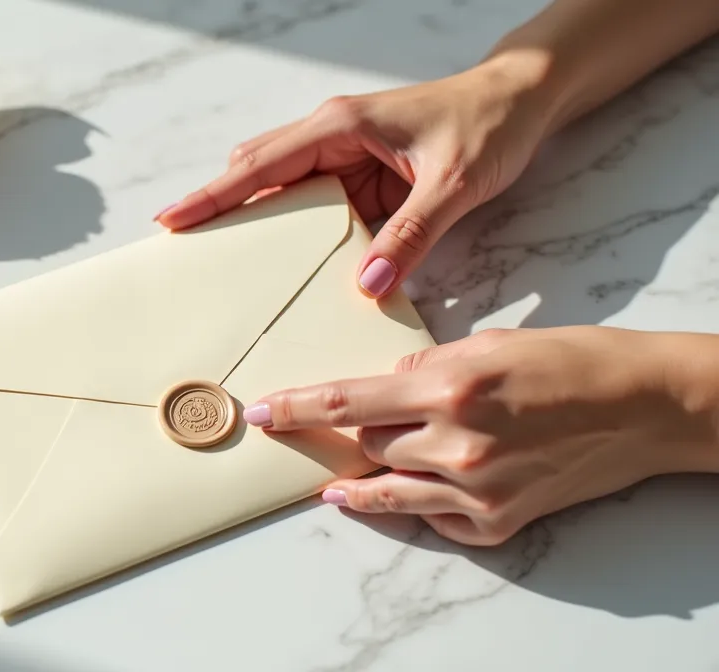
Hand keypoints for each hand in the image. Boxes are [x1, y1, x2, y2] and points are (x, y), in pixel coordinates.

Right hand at [155, 54, 556, 298]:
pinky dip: (293, 229)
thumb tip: (368, 284)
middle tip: (181, 246)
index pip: (260, 164)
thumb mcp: (453, 184)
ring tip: (220, 259)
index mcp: (340, 126)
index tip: (173, 219)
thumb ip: (411, 236)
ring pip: (279, 187)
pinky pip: (313, 204)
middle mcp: (332, 136)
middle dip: (216, 206)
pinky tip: (285, 259)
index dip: (214, 194)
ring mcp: (344, 156)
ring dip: (252, 219)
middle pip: (255, 172)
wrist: (521, 101)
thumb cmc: (488, 124)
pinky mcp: (360, 176)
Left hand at [243, 327, 718, 544]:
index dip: (296, 410)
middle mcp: (455, 443)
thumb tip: (385, 385)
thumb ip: (426, 365)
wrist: (644, 405)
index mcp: (448, 387)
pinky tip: (418, 490)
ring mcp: (477, 489)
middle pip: (368, 444)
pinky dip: (423, 504)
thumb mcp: (489, 344)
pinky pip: (436, 518)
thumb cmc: (571, 362)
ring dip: (364, 480)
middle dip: (354, 433)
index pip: (346, 402)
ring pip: (390, 487)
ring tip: (340, 484)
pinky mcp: (499, 520)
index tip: (261, 415)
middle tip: (337, 429)